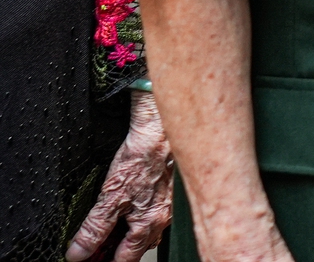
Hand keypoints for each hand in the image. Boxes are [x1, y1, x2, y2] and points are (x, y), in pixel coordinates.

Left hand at [67, 91, 174, 261]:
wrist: (162, 132)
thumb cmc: (142, 160)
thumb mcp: (111, 197)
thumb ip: (95, 228)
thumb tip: (79, 252)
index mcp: (148, 225)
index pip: (125, 259)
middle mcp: (161, 220)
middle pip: (136, 248)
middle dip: (114, 252)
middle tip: (92, 250)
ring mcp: (166, 207)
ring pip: (144, 233)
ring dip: (125, 237)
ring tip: (107, 233)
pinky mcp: (166, 193)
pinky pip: (150, 216)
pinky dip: (135, 220)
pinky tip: (127, 212)